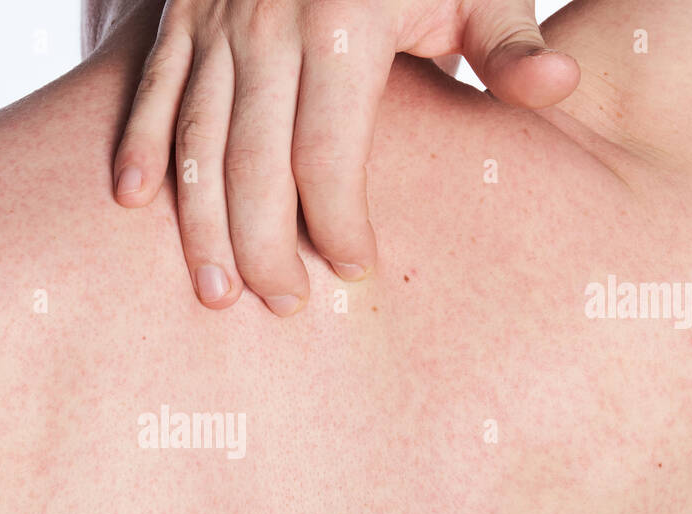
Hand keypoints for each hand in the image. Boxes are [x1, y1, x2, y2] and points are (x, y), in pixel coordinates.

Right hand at [112, 0, 579, 313]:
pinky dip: (139, 145)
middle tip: (281, 307)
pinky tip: (132, 201)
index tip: (355, 271)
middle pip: (255, 162)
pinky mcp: (181, 15)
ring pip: (197, 140)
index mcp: (344, 24)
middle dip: (266, 245)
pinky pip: (153, 90)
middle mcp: (268, 25)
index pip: (330, 152)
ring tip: (214, 294)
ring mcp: (216, 20)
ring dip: (199, 222)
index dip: (339, 220)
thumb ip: (508, 43)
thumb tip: (559, 88)